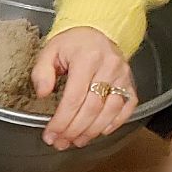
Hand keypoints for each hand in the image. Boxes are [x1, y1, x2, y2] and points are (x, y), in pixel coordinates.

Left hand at [32, 26, 134, 149]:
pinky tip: (101, 131)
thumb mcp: (50, 51)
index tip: (50, 134)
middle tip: (61, 142)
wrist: (98, 29)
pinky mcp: (130, 81)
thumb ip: (42, 72)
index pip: (74, 98)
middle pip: (92, 108)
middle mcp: (108, 67)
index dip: (61, 121)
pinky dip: (116, 122)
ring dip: (93, 131)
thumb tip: (42, 93)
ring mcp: (122, 75)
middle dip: (74, 130)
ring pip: (110, 110)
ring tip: (77, 141)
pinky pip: (128, 105)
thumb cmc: (72, 43)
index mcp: (87, 58)